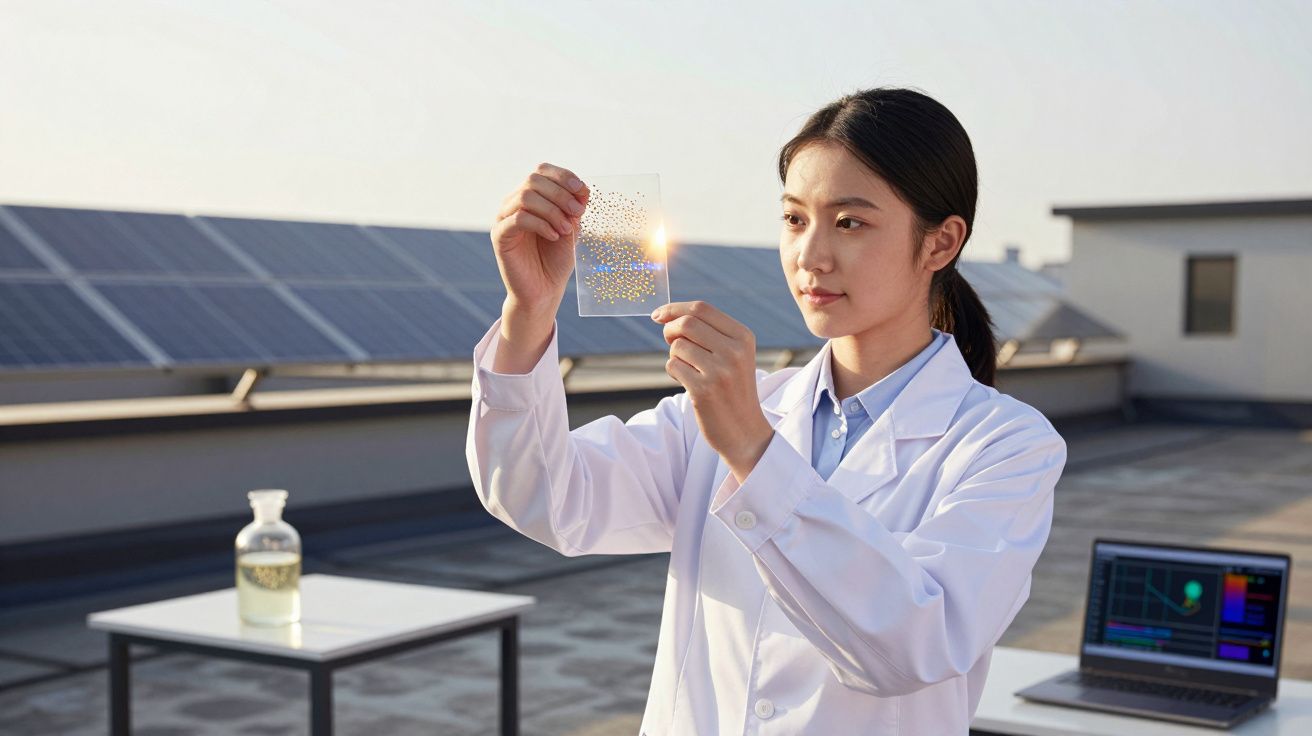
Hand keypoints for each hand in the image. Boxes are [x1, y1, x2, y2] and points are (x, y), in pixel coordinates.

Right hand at [491, 162, 589, 313]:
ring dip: (552, 210)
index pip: (542, 171)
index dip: (562, 176)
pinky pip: (519, 218)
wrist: (543, 291)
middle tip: (577, 214)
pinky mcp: (500, 235)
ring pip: (526, 197)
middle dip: (560, 194)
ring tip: (565, 229)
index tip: (581, 191)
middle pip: (533, 180)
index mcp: (531, 197)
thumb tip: (583, 188)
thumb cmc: (556, 259)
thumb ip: (574, 208)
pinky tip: (553, 236)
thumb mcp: (572, 228)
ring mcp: (504, 218)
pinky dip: (541, 224)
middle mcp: (514, 203)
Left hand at [652, 301, 774, 482]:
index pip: (701, 308)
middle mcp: (734, 351)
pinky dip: (674, 372)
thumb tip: (666, 316)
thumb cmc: (732, 389)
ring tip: (689, 370)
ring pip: (677, 346)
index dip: (674, 308)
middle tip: (670, 342)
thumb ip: (708, 332)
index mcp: (743, 337)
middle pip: (686, 323)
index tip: (658, 315)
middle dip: (669, 330)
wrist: (745, 431)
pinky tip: (689, 383)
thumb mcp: (734, 354)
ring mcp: (719, 371)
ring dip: (674, 356)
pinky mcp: (703, 390)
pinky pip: (672, 366)